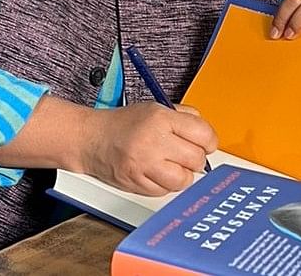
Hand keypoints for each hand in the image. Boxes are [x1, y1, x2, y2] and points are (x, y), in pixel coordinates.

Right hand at [77, 103, 216, 195]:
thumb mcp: (155, 108)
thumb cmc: (123, 124)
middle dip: (196, 159)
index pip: (203, 135)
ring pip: (183, 180)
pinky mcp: (136, 183)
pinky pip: (165, 191)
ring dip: (181, 174)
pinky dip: (164, 184)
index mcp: (160, 119)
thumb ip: (184, 117)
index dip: (209, 141)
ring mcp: (144, 164)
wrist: (91, 139)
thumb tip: (207, 135)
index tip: (206, 143)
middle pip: (196, 159)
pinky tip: (156, 172)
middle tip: (187, 154)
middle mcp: (153, 141)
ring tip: (171, 165)